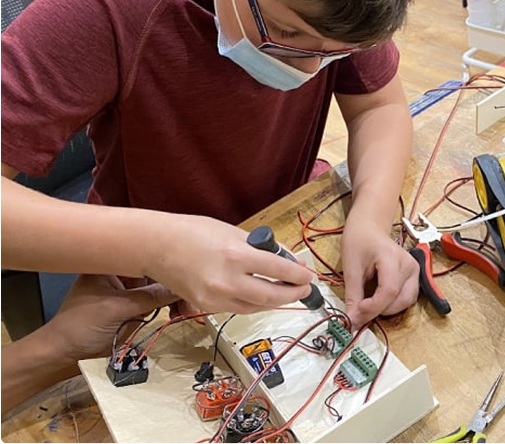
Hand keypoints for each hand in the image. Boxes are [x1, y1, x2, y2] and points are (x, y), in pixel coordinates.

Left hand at [46, 274, 179, 361]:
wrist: (65, 355)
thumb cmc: (78, 326)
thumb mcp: (116, 309)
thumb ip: (150, 297)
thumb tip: (182, 287)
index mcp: (110, 263)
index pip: (145, 256)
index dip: (167, 262)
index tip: (189, 270)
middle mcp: (121, 272)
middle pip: (157, 272)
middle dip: (175, 284)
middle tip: (191, 296)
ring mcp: (129, 290)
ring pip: (161, 287)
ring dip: (176, 297)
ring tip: (187, 309)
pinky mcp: (135, 306)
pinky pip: (159, 301)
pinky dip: (171, 306)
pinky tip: (180, 312)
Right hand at [144, 214, 312, 313]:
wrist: (156, 246)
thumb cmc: (194, 233)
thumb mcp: (234, 232)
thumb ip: (261, 248)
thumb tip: (286, 261)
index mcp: (236, 256)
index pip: (279, 269)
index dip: (299, 274)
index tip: (308, 275)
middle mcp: (227, 281)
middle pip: (272, 296)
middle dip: (294, 294)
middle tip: (305, 290)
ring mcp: (215, 298)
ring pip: (257, 307)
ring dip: (276, 302)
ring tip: (288, 293)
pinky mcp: (206, 307)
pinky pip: (239, 309)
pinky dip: (254, 304)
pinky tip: (263, 296)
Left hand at [341, 222, 418, 328]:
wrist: (369, 229)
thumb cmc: (359, 242)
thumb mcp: (351, 268)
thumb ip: (353, 296)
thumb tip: (351, 320)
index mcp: (392, 257)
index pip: (389, 290)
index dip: (373, 306)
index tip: (356, 313)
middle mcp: (409, 264)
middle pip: (400, 298)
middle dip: (378, 310)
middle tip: (359, 311)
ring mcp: (414, 270)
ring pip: (406, 302)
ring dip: (387, 309)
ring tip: (368, 303)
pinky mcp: (414, 276)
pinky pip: (407, 298)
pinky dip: (392, 304)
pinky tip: (378, 299)